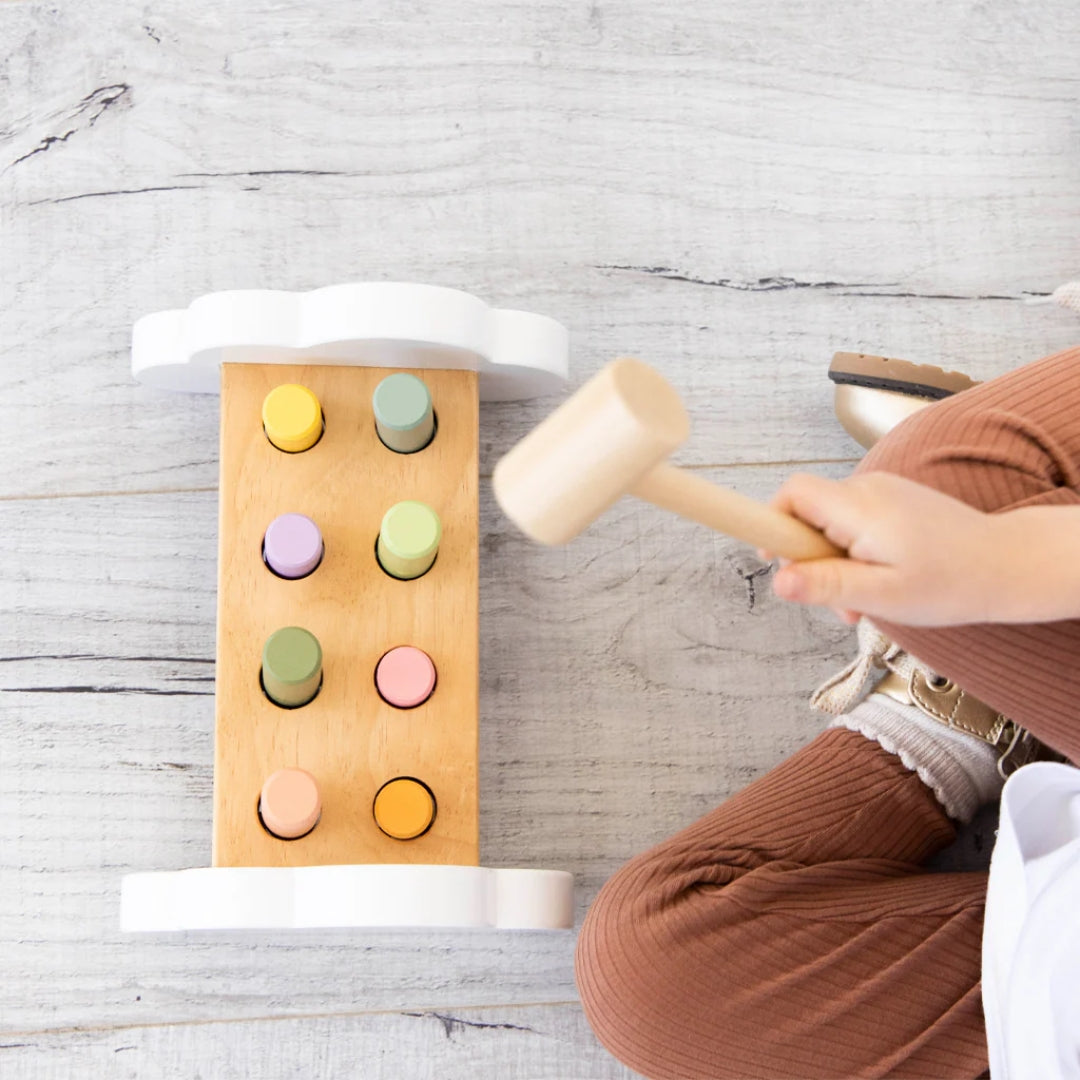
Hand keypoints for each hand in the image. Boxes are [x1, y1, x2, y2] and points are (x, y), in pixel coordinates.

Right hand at [762, 471, 1001, 626]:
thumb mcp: (882, 595)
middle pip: (807, 513)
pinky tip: (879, 581)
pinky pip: (853, 522)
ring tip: (864, 600)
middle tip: (836, 600)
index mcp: (860, 508)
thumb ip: (827, 585)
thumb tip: (778, 581)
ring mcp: (883, 491)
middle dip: (809, 558)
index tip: (771, 556)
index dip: (771, 521)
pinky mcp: (893, 501)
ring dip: (834, 562)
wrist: (1010, 565)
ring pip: (830, 522)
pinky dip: (854, 552)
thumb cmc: (952, 583)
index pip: (792, 493)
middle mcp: (868, 489)